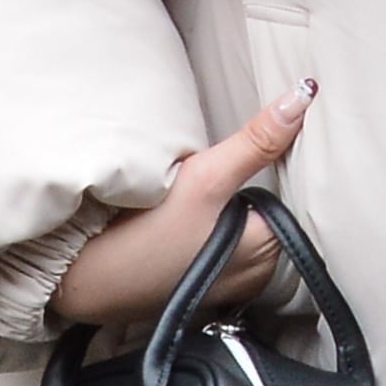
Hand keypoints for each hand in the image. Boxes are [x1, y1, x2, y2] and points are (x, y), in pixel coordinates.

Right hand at [52, 78, 317, 327]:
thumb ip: (256, 141)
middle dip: (258, 186)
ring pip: (250, 230)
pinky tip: (194, 219)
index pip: (298, 194)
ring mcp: (233, 286)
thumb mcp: (203, 178)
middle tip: (227, 165)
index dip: (285, 164)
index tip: (271, 140)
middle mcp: (260, 274)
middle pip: (274, 211)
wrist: (81, 283)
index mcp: (270, 248)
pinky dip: (219, 231)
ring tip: (208, 193)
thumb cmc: (142, 235)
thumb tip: (303, 95)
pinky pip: (227, 250)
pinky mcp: (206, 289)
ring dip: (237, 209)